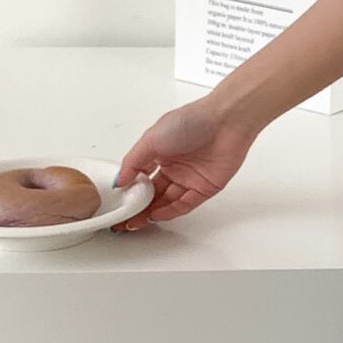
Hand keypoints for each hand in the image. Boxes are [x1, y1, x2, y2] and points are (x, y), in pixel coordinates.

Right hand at [109, 94, 259, 231]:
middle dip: (137, 208)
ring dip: (151, 212)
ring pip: (167, 201)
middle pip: (153, 193)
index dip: (128, 192)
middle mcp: (175, 167)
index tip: (116, 204)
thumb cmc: (191, 121)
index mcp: (160, 153)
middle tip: (123, 220)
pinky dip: (170, 211)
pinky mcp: (206, 187)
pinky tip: (155, 215)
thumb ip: (133, 162)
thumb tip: (119, 180)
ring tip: (135, 222)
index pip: (140, 178)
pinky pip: (185, 204)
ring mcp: (190, 178)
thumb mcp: (151, 139)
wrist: (225, 121)